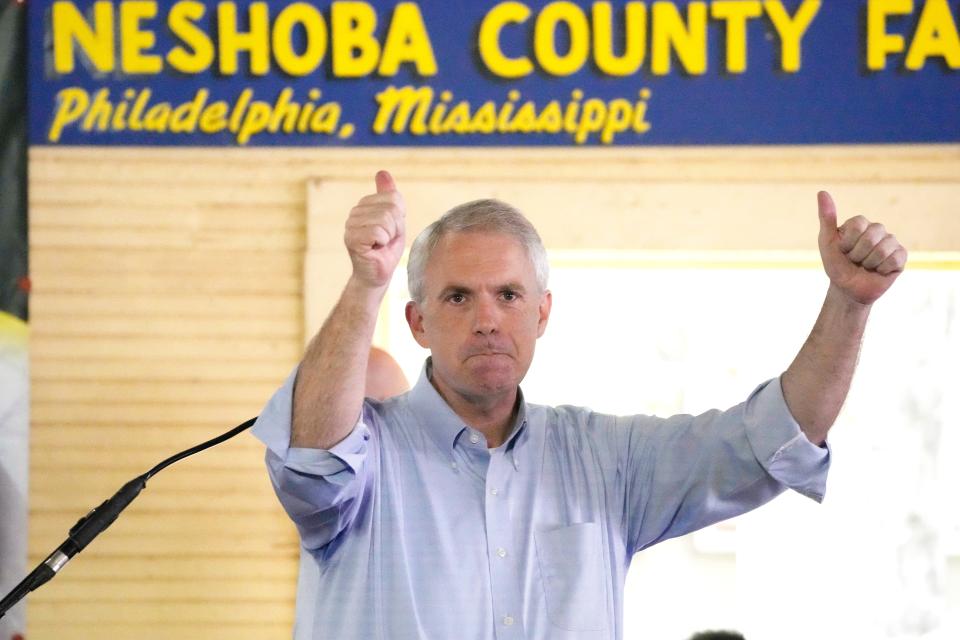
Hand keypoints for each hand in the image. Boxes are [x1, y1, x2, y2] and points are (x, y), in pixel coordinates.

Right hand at [344, 170, 405, 288]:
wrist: (377, 274)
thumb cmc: (386, 250)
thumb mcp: (395, 220)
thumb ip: (389, 197)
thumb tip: (382, 172)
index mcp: (365, 205)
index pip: (394, 198)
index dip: (400, 218)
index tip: (392, 231)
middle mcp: (355, 212)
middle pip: (391, 209)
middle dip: (396, 228)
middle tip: (386, 241)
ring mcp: (350, 225)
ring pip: (385, 220)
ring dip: (389, 237)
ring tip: (380, 245)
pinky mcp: (351, 239)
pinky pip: (378, 232)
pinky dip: (382, 243)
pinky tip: (374, 250)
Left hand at [817, 191, 906, 305]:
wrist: (848, 290)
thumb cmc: (836, 265)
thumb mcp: (826, 242)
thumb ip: (826, 218)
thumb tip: (822, 192)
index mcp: (860, 224)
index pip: (858, 225)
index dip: (847, 242)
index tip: (842, 250)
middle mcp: (877, 230)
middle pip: (871, 236)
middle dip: (857, 255)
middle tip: (854, 261)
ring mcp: (891, 242)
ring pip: (883, 249)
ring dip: (869, 264)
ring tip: (865, 266)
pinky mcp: (901, 256)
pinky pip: (895, 259)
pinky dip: (882, 270)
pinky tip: (879, 271)